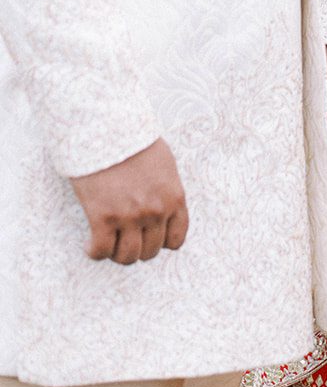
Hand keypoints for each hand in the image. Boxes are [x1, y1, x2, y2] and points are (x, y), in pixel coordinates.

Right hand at [70, 138, 187, 264]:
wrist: (107, 130)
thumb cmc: (134, 142)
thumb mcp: (164, 164)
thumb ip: (167, 190)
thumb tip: (165, 209)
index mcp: (173, 197)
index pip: (176, 239)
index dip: (161, 242)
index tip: (149, 236)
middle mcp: (154, 211)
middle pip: (150, 251)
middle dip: (137, 247)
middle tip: (124, 238)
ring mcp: (129, 216)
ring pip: (127, 257)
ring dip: (116, 253)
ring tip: (109, 242)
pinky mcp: (102, 218)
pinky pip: (100, 251)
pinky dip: (94, 252)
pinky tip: (90, 244)